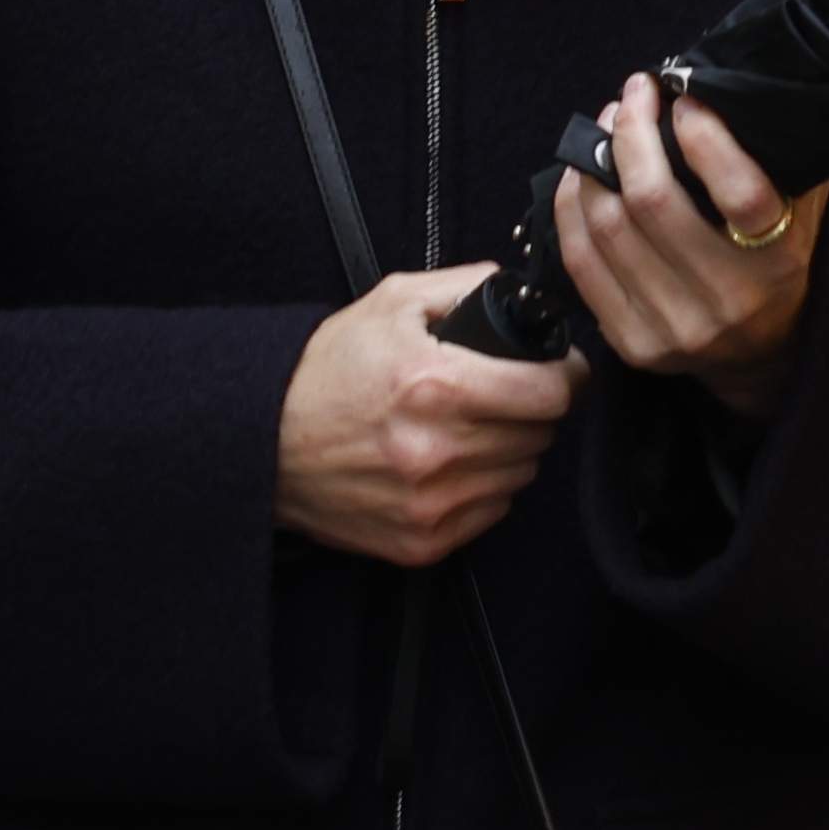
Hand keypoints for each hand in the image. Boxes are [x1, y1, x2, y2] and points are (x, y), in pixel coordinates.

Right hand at [276, 265, 585, 566]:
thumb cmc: (325, 372)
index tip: (561, 371)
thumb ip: (466, 287)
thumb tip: (521, 293)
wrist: (263, 443)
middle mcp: (437, 450)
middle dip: (533, 409)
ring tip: (469, 428)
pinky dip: (485, 487)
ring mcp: (431, 503)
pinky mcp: (422, 542)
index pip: (550, 393)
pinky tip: (450, 464)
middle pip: (541, 434)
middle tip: (504, 394)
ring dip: (510, 449)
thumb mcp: (392, 303)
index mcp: (435, 385)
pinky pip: (493, 511)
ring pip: (522, 474)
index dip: (565, 376)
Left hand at [555, 72, 828, 417]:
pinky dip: (570, 206)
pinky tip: (579, 173)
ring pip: (607, 226)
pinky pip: (580, 262)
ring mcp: (674, 328)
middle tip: (633, 95)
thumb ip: (777, 160)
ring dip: (595, 161)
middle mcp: (727, 300)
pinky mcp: (632, 345)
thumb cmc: (778, 262)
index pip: (741, 194)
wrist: (765, 355)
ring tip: (605, 126)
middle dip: (631, 133)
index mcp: (778, 262)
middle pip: (653, 201)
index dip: (705, 137)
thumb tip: (721, 91)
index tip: (685, 98)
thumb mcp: (802, 212)